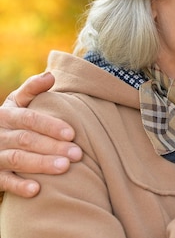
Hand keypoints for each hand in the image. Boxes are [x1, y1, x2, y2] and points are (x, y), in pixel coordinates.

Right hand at [0, 72, 81, 196]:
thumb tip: (51, 75)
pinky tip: (36, 190)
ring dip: (41, 164)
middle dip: (52, 147)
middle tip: (76, 154)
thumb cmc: (12, 120)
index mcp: (6, 115)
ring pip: (17, 159)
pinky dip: (18, 186)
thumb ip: (33, 89)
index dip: (50, 126)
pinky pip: (3, 181)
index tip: (72, 134)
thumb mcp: (17, 103)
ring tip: (64, 167)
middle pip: (26, 140)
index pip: (29, 119)